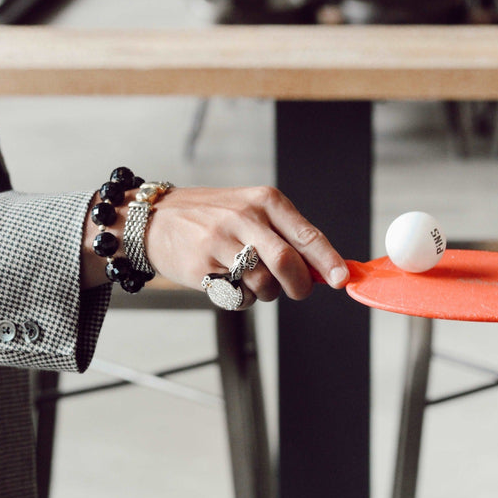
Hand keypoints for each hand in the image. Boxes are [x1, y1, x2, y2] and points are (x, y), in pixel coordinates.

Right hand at [83, 186, 349, 308]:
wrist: (156, 219)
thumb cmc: (212, 216)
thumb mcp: (251, 210)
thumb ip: (286, 235)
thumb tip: (324, 268)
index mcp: (265, 200)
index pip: (306, 234)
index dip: (328, 261)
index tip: (341, 279)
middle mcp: (245, 216)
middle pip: (286, 262)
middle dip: (299, 285)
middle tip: (299, 291)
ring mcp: (221, 240)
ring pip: (263, 282)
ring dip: (267, 292)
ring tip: (253, 280)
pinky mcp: (202, 264)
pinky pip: (237, 293)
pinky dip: (242, 297)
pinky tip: (230, 281)